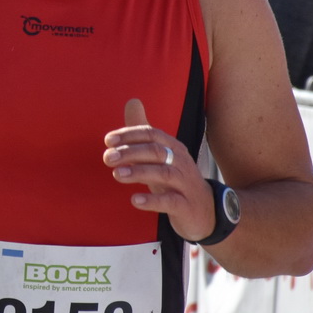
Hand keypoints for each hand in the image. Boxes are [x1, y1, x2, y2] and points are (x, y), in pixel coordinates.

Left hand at [102, 98, 216, 240]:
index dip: (130, 135)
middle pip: (156, 151)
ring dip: (139, 172)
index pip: (152, 134)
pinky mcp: (186, 205)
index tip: (108, 140)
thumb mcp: (160, 155)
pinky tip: (134, 199)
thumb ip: (144, 132)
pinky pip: (170, 201)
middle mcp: (181, 162)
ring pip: (163, 173)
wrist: (205, 210)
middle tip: (107, 158)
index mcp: (173, 147)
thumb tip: (132, 102)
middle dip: (130, 152)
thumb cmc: (176, 179)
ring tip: (116, 174)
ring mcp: (185, 184)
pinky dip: (152, 200)